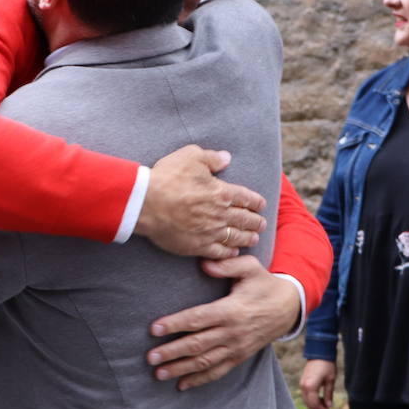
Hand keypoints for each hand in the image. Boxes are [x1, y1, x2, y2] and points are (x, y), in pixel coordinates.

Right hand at [134, 145, 266, 259]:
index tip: (261, 204)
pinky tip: (234, 252)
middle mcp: (220, 214)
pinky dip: (230, 252)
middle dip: (256, 222)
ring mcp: (210, 232)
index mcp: (221, 192)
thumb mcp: (191, 156)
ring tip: (254, 239)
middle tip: (262, 224)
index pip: (246, 198)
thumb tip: (226, 158)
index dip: (256, 202)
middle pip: (245, 219)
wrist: (146, 203)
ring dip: (248, 238)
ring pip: (236, 237)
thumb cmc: (167, 178)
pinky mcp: (197, 246)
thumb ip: (211, 158)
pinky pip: (219, 252)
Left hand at [146, 255, 297, 389]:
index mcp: (231, 310)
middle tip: (150, 357)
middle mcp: (232, 332)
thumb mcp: (251, 267)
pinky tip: (181, 385)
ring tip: (158, 373)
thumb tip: (204, 264)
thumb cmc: (264, 284)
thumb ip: (227, 265)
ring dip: (180, 369)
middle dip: (171, 352)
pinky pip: (218, 372)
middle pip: (197, 345)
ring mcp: (236, 347)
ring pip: (204, 362)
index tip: (154, 328)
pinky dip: (199, 380)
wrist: (289, 307)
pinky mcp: (240, 356)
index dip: (175, 324)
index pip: (198, 319)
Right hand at [300, 359, 336, 408]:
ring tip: (325, 403)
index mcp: (310, 386)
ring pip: (306, 400)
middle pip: (309, 404)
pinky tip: (320, 397)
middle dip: (318, 408)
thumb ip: (328, 394)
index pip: (314, 404)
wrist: (319, 352)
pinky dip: (312, 399)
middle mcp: (304, 386)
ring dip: (315, 404)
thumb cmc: (327, 365)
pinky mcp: (302, 382)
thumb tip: (328, 406)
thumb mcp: (330, 380)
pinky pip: (305, 395)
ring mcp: (302, 384)